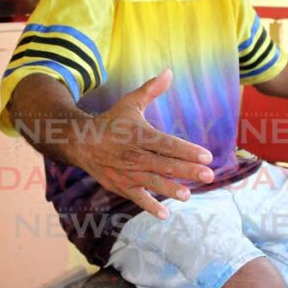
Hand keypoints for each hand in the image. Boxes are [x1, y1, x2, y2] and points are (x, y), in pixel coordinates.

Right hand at [75, 69, 214, 218]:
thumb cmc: (111, 121)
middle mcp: (132, 154)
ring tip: (188, 195)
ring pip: (151, 182)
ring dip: (170, 189)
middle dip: (186, 170)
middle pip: (163, 164)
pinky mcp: (119, 185)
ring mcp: (125, 172)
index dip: (186, 150)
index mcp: (137, 134)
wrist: (79, 141)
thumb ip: (151, 90)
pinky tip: (165, 214)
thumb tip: (169, 72)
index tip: (207, 156)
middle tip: (208, 176)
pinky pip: (136, 197)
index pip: (166, 143)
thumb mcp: (130, 103)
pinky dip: (149, 206)